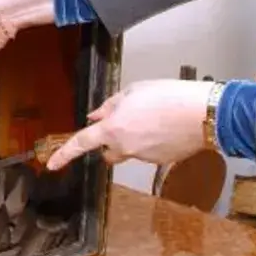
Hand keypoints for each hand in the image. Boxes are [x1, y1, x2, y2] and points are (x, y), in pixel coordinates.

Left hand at [45, 80, 215, 169]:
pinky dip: (152, 142)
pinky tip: (166, 127)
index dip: (64, 154)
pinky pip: (148, 152)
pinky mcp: (160, 162)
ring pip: (130, 150)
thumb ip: (110, 106)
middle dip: (111, 141)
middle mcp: (124, 148)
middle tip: (126, 121)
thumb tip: (96, 116)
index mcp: (113, 129)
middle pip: (108, 151)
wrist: (203, 114)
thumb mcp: (133, 91)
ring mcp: (143, 158)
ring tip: (155, 117)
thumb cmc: (168, 97)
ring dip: (135, 138)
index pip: (82, 143)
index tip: (52, 164)